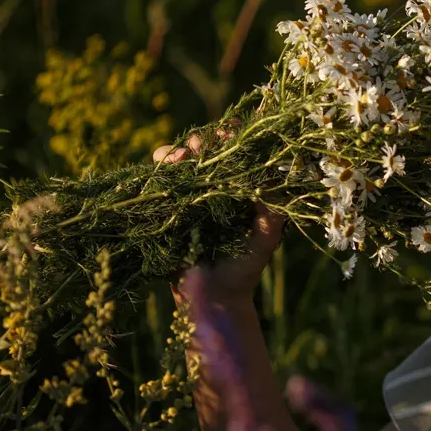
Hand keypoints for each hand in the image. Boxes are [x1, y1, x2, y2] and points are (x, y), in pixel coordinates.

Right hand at [153, 121, 286, 305]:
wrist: (213, 298)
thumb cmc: (244, 269)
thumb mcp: (266, 237)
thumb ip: (272, 210)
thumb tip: (272, 177)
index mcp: (239, 192)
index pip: (236, 155)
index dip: (233, 139)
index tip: (229, 131)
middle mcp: (213, 190)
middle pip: (204, 153)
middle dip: (201, 142)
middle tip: (198, 145)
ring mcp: (187, 199)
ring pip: (178, 163)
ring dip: (176, 152)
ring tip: (179, 156)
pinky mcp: (165, 209)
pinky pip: (157, 182)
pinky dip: (158, 169)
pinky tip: (162, 166)